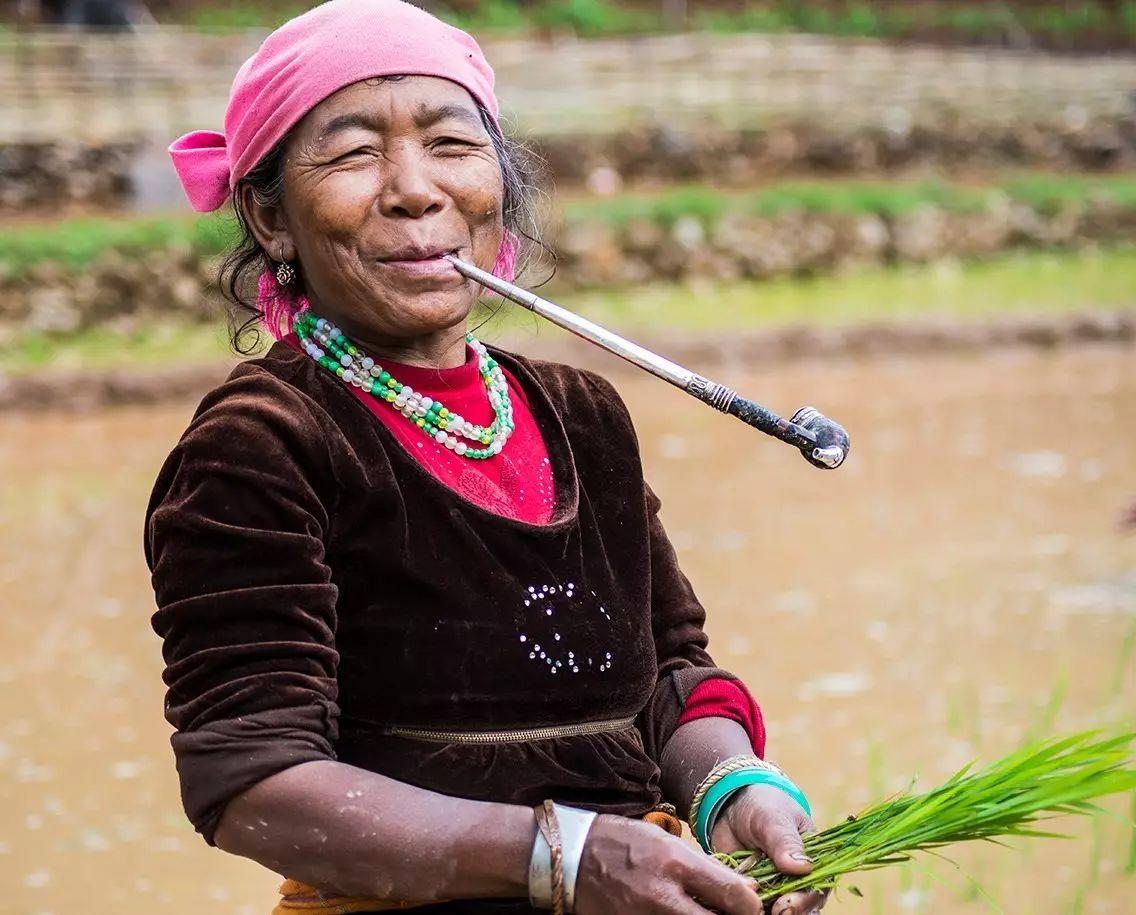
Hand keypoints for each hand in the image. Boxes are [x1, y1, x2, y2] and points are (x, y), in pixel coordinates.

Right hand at [575, 814, 762, 914]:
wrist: (573, 859)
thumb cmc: (622, 843)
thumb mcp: (665, 843)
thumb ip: (705, 867)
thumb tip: (743, 888)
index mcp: (676, 865)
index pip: (732, 896)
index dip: (751, 906)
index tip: (752, 906)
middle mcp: (664, 898)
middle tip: (734, 914)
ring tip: (704, 911)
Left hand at [710, 784, 827, 914]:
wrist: (732, 806)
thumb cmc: (762, 806)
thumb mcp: (773, 818)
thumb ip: (785, 842)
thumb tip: (803, 867)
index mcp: (813, 863)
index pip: (815, 890)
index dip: (803, 902)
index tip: (785, 906)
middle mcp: (796, 883)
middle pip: (796, 908)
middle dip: (783, 912)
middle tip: (767, 912)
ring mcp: (773, 890)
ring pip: (771, 911)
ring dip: (760, 912)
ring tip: (746, 909)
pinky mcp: (751, 894)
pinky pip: (746, 907)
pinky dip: (739, 908)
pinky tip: (730, 907)